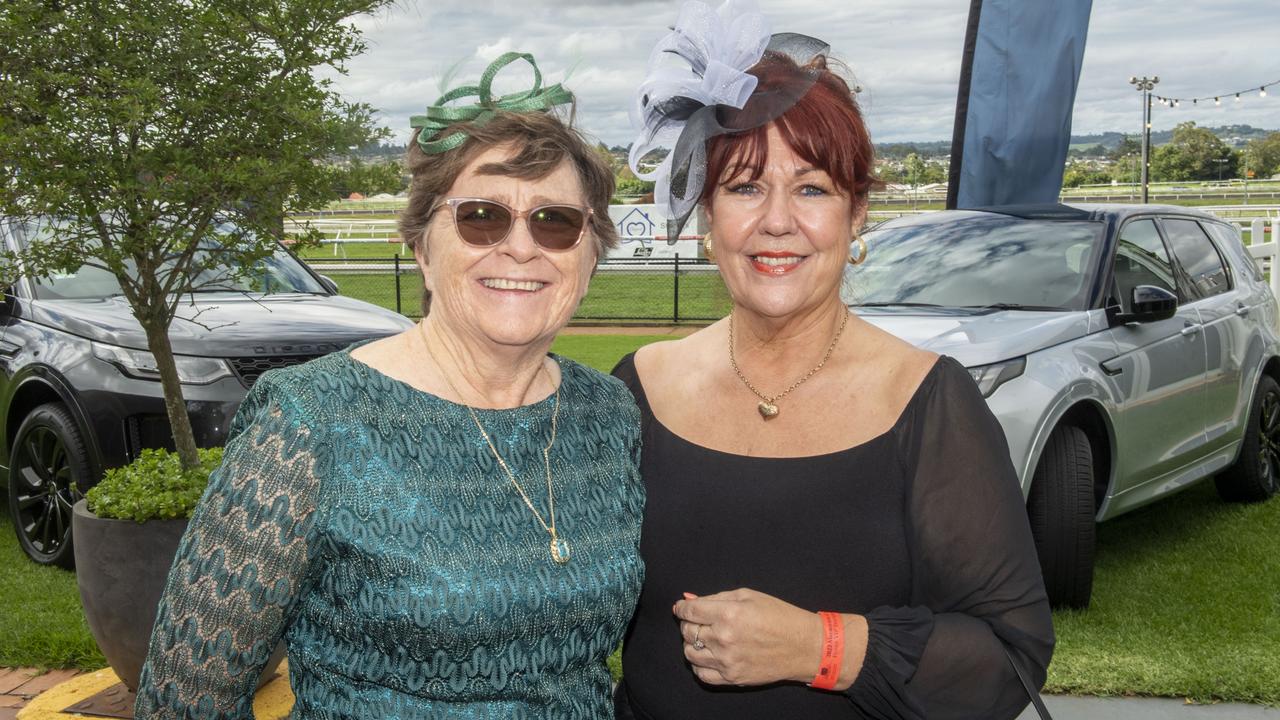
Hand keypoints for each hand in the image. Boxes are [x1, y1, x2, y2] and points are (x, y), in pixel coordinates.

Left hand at [673, 588, 824, 686]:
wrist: (804, 646)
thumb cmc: (780, 617)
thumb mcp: (749, 596)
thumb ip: (716, 597)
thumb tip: (688, 599)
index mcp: (728, 614)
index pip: (689, 611)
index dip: (682, 608)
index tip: (682, 608)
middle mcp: (725, 638)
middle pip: (687, 631)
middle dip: (688, 623)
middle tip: (699, 620)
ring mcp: (727, 660)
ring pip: (689, 653)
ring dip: (692, 643)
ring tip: (706, 637)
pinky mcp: (732, 677)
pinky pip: (701, 674)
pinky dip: (699, 664)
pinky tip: (709, 655)